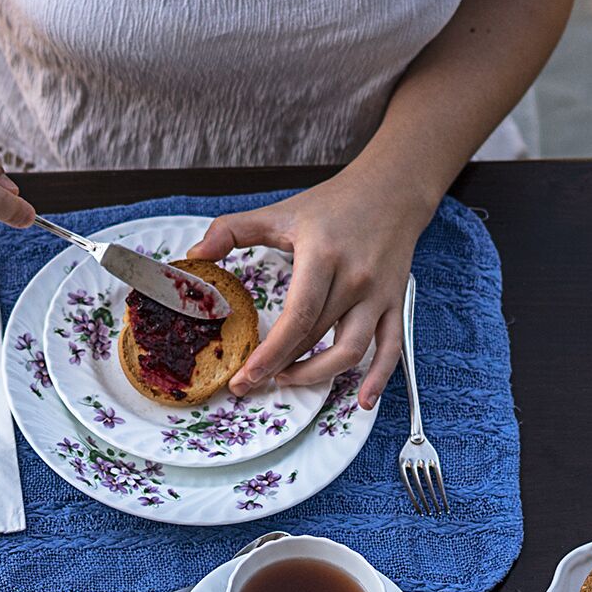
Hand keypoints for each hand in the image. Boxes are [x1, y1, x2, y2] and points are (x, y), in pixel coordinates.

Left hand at [186, 170, 433, 409]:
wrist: (392, 189)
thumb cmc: (334, 204)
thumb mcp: (281, 210)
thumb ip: (234, 229)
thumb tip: (196, 254)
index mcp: (323, 256)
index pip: (297, 317)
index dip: (271, 353)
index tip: (245, 375)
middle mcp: (355, 279)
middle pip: (316, 338)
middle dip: (281, 368)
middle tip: (249, 383)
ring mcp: (378, 295)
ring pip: (352, 351)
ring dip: (318, 376)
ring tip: (287, 380)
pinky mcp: (395, 304)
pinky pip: (391, 349)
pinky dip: (379, 379)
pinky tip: (362, 401)